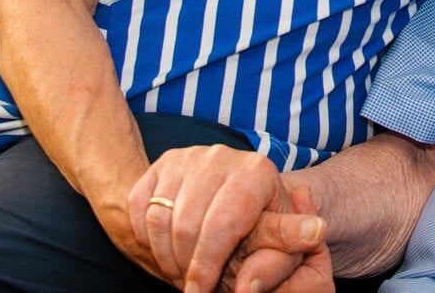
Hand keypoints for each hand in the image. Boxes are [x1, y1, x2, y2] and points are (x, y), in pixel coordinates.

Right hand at [128, 144, 326, 292]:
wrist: (245, 201)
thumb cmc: (266, 230)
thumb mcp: (285, 246)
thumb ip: (281, 256)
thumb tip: (295, 248)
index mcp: (257, 172)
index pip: (222, 225)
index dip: (207, 266)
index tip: (200, 292)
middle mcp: (221, 156)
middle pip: (186, 223)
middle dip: (184, 264)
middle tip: (190, 285)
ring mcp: (189, 156)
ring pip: (158, 215)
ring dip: (164, 253)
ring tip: (181, 270)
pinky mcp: (163, 162)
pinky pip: (139, 205)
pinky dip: (145, 235)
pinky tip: (166, 248)